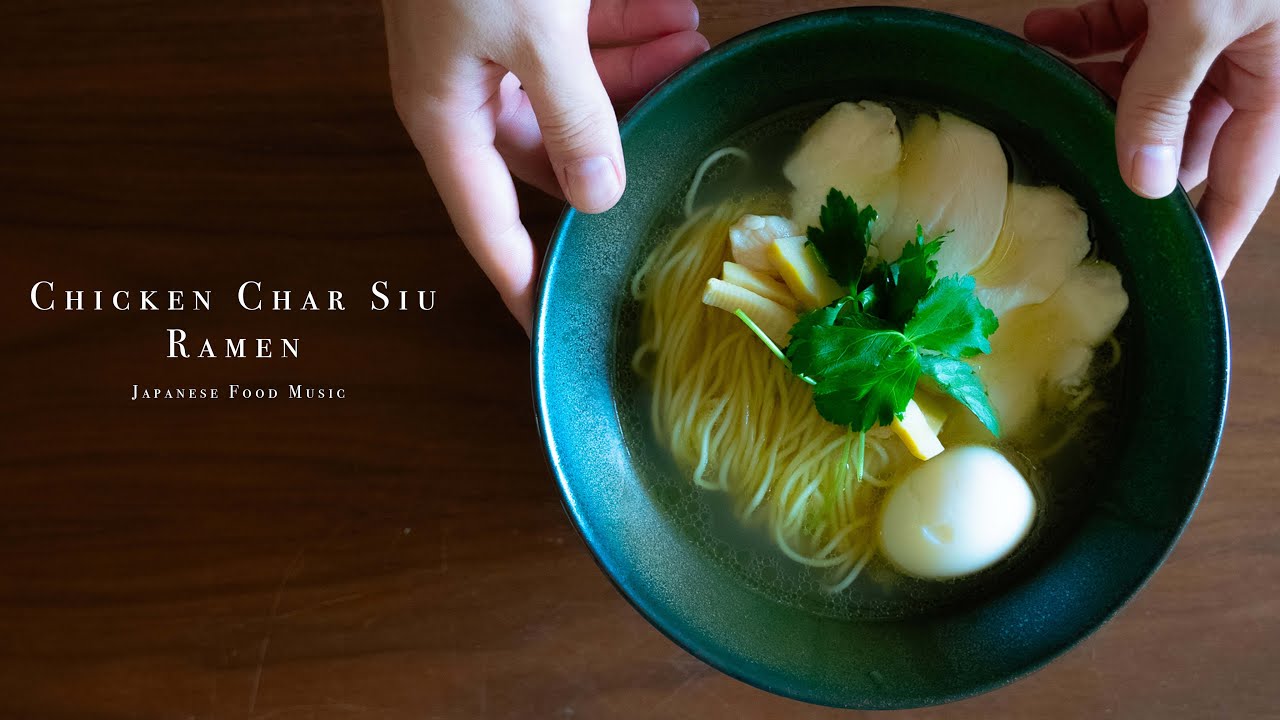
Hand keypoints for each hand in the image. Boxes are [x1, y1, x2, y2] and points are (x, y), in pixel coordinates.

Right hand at [382, 0, 706, 332]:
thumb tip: (599, 195)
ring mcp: (488, 43)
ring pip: (571, 88)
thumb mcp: (536, 32)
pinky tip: (671, 19)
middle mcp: (465, 87)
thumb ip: (573, 114)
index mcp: (447, 114)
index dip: (521, 280)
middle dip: (618, 145)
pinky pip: (573, 34)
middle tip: (674, 138)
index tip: (551, 328)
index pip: (487, 226)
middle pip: (549, 151)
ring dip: (634, 74)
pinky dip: (625, 27)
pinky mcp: (512, 1)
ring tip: (687, 52)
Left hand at [1026, 0, 1279, 274]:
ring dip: (1087, 89)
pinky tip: (1041, 32)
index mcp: (1272, 82)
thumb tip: (1143, 179)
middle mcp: (1238, 62)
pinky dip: (1077, 34)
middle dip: (1120, 153)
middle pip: (1176, 136)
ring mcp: (1200, 28)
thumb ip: (1166, 94)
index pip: (1241, 184)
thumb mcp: (1202, 17)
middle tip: (1067, 178)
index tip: (1179, 282)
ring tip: (1049, 93)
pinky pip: (1116, 28)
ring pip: (1136, 86)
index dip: (1211, 237)